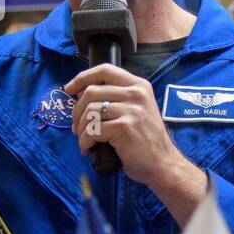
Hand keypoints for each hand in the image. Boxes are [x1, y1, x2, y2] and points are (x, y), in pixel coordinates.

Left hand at [65, 64, 186, 189]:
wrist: (163, 164)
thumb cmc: (146, 140)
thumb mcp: (138, 110)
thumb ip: (118, 98)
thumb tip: (82, 93)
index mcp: (139, 86)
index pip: (105, 70)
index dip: (82, 78)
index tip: (69, 89)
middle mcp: (136, 94)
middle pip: (91, 91)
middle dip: (77, 111)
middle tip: (77, 127)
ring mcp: (131, 110)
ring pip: (89, 112)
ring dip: (81, 129)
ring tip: (86, 140)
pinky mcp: (123, 128)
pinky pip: (92, 130)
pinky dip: (85, 142)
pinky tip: (89, 148)